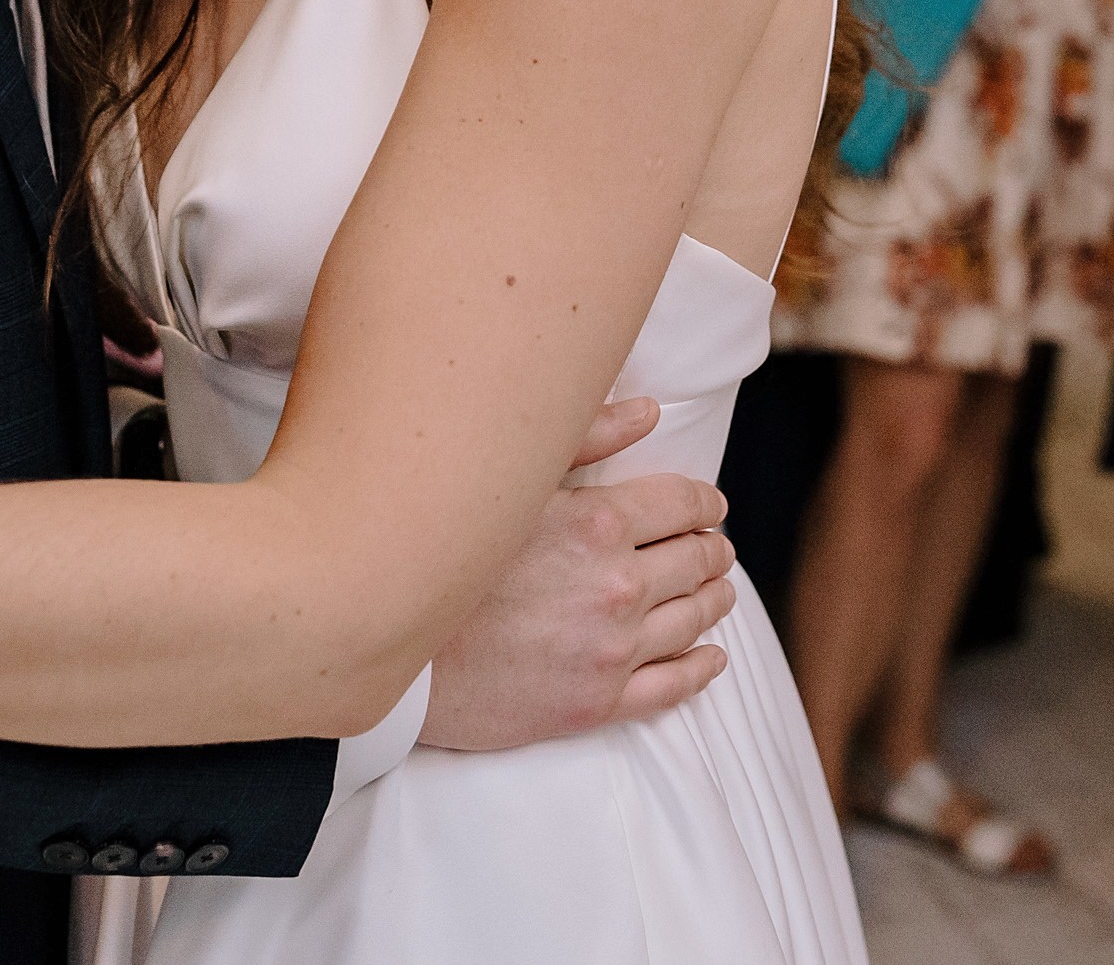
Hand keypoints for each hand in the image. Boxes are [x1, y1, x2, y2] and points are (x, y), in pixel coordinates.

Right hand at [421, 398, 737, 750]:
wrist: (397, 660)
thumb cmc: (446, 561)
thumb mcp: (511, 486)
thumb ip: (586, 437)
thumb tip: (650, 411)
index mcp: (599, 524)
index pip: (685, 504)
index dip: (704, 502)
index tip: (709, 506)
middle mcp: (617, 586)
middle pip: (697, 560)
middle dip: (710, 548)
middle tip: (712, 546)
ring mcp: (612, 649)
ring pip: (693, 619)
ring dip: (714, 599)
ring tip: (716, 590)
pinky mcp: (598, 702)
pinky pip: (674, 685)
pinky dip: (702, 667)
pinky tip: (711, 657)